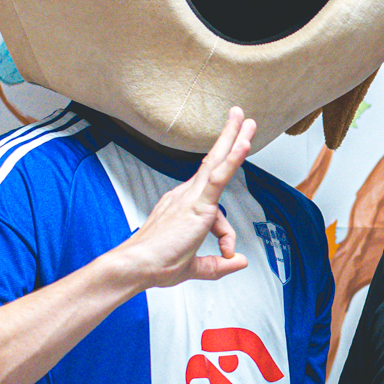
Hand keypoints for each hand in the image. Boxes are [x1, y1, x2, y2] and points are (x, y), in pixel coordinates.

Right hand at [108, 107, 256, 288]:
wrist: (136, 267)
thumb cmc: (156, 265)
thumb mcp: (196, 267)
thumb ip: (218, 265)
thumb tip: (239, 261)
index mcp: (184, 206)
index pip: (215, 207)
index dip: (226, 233)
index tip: (228, 252)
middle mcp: (186, 196)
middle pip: (213, 162)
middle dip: (228, 138)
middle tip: (240, 116)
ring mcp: (191, 197)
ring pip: (217, 162)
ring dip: (233, 138)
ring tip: (247, 120)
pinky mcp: (197, 204)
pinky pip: (218, 177)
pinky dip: (232, 160)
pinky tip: (243, 144)